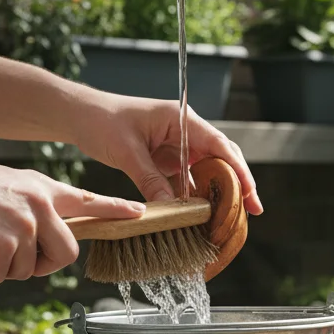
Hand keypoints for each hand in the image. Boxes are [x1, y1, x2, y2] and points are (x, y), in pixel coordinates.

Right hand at [0, 155, 144, 283]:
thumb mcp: (6, 186)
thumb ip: (32, 207)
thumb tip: (41, 238)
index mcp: (42, 189)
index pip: (87, 201)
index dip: (114, 209)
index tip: (138, 212)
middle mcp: (41, 206)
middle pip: (66, 254)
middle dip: (42, 265)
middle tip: (11, 256)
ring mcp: (25, 226)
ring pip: (27, 270)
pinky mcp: (4, 245)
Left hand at [70, 92, 262, 214]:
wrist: (81, 116)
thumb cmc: (102, 122)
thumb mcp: (126, 152)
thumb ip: (151, 180)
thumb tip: (173, 210)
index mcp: (181, 119)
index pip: (220, 145)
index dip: (239, 170)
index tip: (250, 194)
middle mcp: (186, 131)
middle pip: (223, 158)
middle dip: (239, 184)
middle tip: (252, 211)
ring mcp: (179, 145)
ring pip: (209, 170)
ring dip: (219, 192)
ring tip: (231, 217)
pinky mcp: (170, 159)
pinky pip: (190, 179)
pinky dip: (197, 196)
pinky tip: (202, 214)